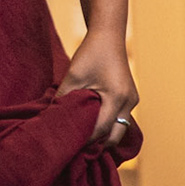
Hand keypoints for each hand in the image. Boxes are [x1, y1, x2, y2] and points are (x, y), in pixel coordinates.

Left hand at [60, 30, 137, 147]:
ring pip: (119, 129)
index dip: (85, 140)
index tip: (69, 146)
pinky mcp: (130, 97)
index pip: (101, 129)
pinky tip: (92, 126)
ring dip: (103, 135)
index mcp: (117, 98)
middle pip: (115, 136)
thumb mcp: (73, 76)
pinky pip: (120, 119)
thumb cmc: (90, 53)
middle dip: (98, 144)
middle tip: (78, 150)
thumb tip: (52, 118)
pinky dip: (108, 125)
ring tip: (83, 140)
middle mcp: (129, 102)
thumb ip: (64, 98)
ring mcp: (132, 100)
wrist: (108, 35)